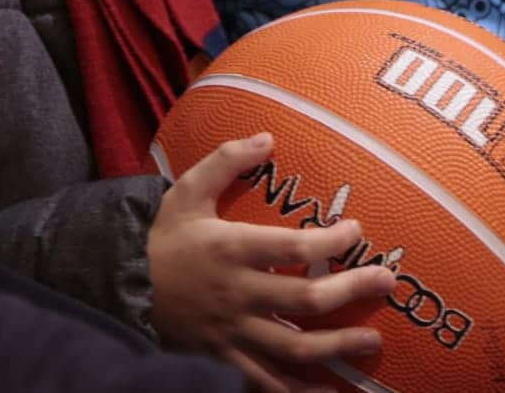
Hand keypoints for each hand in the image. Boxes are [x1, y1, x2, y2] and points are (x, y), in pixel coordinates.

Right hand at [147, 132, 392, 392]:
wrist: (118, 285)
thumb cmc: (161, 237)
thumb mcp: (187, 190)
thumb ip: (226, 161)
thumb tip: (267, 138)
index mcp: (231, 249)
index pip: (293, 248)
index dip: (331, 243)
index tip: (355, 232)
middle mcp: (237, 293)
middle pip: (304, 301)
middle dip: (352, 291)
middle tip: (386, 282)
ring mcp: (231, 331)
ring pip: (293, 348)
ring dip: (337, 347)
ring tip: (372, 341)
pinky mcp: (223, 358)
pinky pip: (265, 382)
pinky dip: (297, 392)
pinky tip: (327, 392)